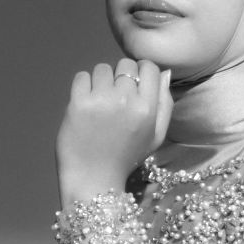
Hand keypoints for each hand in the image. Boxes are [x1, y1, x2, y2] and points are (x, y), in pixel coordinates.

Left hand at [56, 60, 172, 207]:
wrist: (94, 179)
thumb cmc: (126, 157)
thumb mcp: (156, 136)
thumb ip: (165, 105)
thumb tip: (165, 73)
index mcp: (148, 108)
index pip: (148, 66)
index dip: (140, 72)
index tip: (132, 85)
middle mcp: (126, 100)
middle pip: (124, 64)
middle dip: (120, 76)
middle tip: (114, 97)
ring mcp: (101, 100)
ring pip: (102, 68)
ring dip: (100, 81)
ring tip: (99, 102)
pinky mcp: (79, 103)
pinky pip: (82, 76)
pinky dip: (82, 86)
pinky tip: (85, 104)